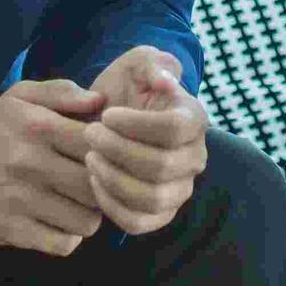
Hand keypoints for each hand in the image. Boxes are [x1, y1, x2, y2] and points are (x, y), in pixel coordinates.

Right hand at [0, 78, 107, 255]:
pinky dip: (67, 238)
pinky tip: (59, 225)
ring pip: (87, 221)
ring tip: (77, 207)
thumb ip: (61, 92)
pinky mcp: (12, 230)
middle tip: (95, 187)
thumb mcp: (19, 98)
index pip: (99, 144)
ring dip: (88, 217)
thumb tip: (100, 101)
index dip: (111, 153)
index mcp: (39, 126)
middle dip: (104, 189)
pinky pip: (62, 244)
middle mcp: (32, 163)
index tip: (105, 158)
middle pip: (98, 186)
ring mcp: (22, 200)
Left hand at [83, 45, 208, 234]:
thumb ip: (152, 63)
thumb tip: (166, 81)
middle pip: (161, 166)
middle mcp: (195, 157)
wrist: (111, 120)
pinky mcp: (159, 213)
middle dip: (118, 150)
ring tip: (90, 158)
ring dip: (113, 179)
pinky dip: (111, 205)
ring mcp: (180, 189)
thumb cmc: (125, 89)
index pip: (174, 130)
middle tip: (90, 134)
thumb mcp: (137, 63)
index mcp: (194, 119)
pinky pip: (139, 222)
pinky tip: (94, 181)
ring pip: (152, 198)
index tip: (106, 114)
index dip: (136, 125)